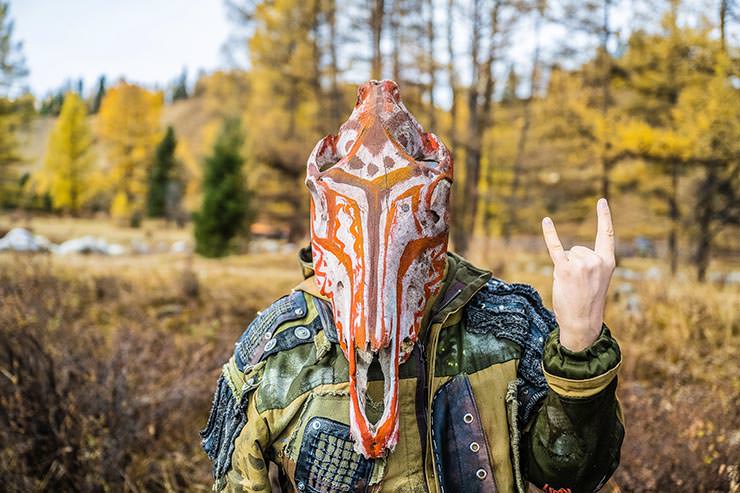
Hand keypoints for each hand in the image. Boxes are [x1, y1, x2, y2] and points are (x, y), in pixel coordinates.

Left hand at [541, 198, 615, 351]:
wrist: (582, 322)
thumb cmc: (588, 301)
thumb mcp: (597, 279)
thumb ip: (590, 262)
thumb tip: (568, 252)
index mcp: (608, 261)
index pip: (606, 235)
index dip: (604, 217)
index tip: (601, 200)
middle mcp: (596, 260)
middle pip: (577, 248)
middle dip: (573, 263)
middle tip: (578, 284)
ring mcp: (581, 264)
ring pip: (566, 254)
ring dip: (564, 268)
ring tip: (570, 285)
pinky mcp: (565, 269)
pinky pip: (555, 247)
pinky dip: (550, 234)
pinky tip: (546, 220)